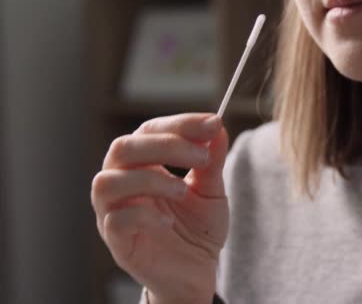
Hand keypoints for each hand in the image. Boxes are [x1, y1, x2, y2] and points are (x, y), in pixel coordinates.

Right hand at [91, 113, 228, 302]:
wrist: (197, 273)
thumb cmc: (197, 229)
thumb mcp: (212, 190)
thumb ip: (212, 161)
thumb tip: (217, 127)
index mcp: (143, 165)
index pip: (150, 130)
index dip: (180, 124)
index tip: (212, 123)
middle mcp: (122, 183)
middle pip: (123, 148)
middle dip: (165, 145)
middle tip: (201, 156)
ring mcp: (114, 212)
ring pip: (108, 182)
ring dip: (150, 179)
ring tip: (182, 190)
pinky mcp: (117, 242)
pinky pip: (115, 220)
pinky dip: (143, 215)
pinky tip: (168, 222)